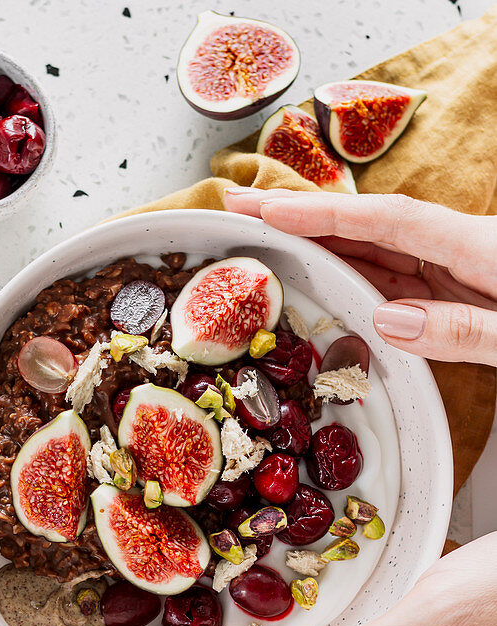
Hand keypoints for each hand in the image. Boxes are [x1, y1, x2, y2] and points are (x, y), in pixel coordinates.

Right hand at [222, 188, 496, 365]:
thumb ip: (462, 330)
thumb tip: (387, 321)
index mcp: (481, 248)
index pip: (388, 221)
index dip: (325, 213)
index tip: (270, 211)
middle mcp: (462, 250)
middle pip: (371, 225)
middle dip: (305, 214)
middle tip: (242, 207)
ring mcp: (458, 272)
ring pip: (377, 253)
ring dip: (321, 245)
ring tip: (263, 237)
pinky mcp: (458, 295)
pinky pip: (396, 283)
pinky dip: (353, 279)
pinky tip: (320, 278)